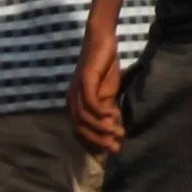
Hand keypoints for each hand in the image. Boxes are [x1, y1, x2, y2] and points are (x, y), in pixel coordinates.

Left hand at [70, 38, 127, 155]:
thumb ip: (109, 112)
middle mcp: (71, 100)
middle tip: (117, 147)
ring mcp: (76, 91)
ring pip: (84, 119)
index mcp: (74, 105)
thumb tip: (114, 133)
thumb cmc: (105, 68)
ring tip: (119, 132)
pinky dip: (101, 112)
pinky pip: (90, 103)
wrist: (103, 41)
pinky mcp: (84, 81)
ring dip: (102, 128)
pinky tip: (115, 114)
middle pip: (80, 129)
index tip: (112, 151)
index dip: (95, 143)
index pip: (80, 131)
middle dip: (98, 141)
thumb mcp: (109, 94)